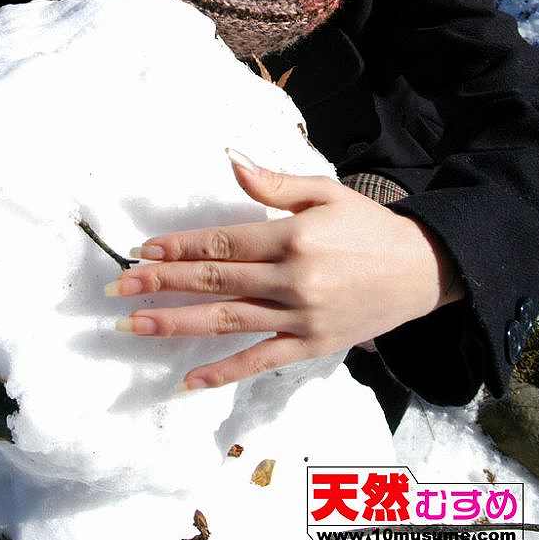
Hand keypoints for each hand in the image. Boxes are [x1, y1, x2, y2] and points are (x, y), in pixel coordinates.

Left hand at [106, 152, 464, 391]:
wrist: (421, 270)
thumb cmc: (368, 226)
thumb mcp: (325, 193)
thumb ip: (274, 182)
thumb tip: (229, 159)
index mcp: (292, 238)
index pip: (222, 243)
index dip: (179, 247)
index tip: (143, 250)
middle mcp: (292, 280)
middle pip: (215, 282)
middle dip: (161, 283)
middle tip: (117, 287)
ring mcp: (300, 318)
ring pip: (227, 322)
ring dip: (175, 324)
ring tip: (132, 326)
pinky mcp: (310, 346)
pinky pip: (260, 361)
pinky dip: (223, 373)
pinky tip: (186, 380)